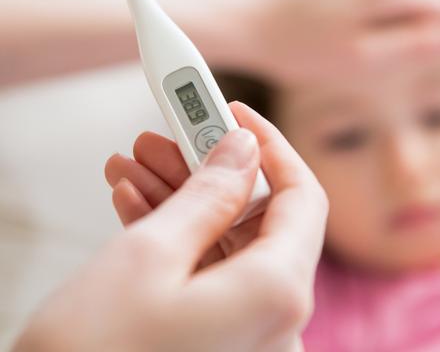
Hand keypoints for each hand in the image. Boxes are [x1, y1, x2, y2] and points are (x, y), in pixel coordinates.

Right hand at [14, 102, 327, 351]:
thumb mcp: (148, 256)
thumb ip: (209, 194)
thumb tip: (243, 149)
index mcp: (278, 292)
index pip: (301, 195)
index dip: (269, 146)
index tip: (232, 113)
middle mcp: (277, 320)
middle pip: (260, 219)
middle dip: (209, 171)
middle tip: (167, 135)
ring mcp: (249, 335)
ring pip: (229, 245)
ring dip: (183, 201)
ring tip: (135, 166)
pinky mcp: (220, 343)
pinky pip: (212, 277)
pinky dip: (179, 242)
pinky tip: (138, 205)